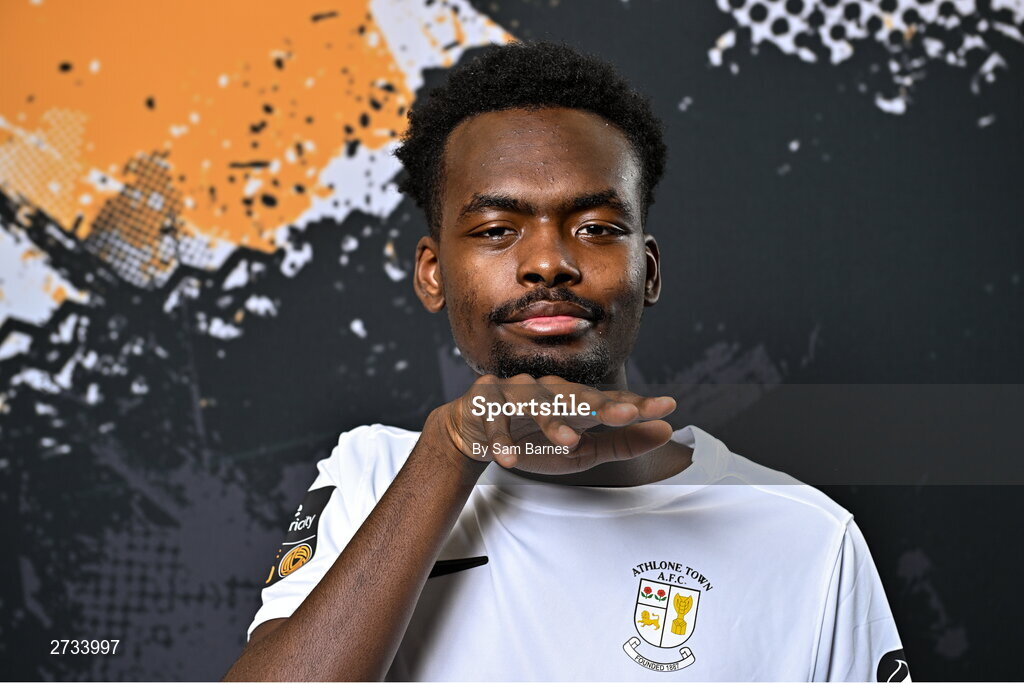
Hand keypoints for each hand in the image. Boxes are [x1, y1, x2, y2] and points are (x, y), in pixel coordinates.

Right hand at [425, 374, 675, 475]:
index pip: (609, 401)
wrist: (473, 432)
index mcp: (574, 399)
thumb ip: (622, 443)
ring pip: (537, 403)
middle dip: (601, 406)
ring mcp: (516, 392)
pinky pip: (496, 421)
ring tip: (569, 441)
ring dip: (552, 422)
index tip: (666, 408)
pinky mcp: (485, 401)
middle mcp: (548, 389)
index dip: (637, 404)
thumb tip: (665, 431)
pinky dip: (502, 439)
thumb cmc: (532, 439)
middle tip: (627, 416)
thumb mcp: (582, 450)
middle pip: (577, 396)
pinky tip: (509, 457)